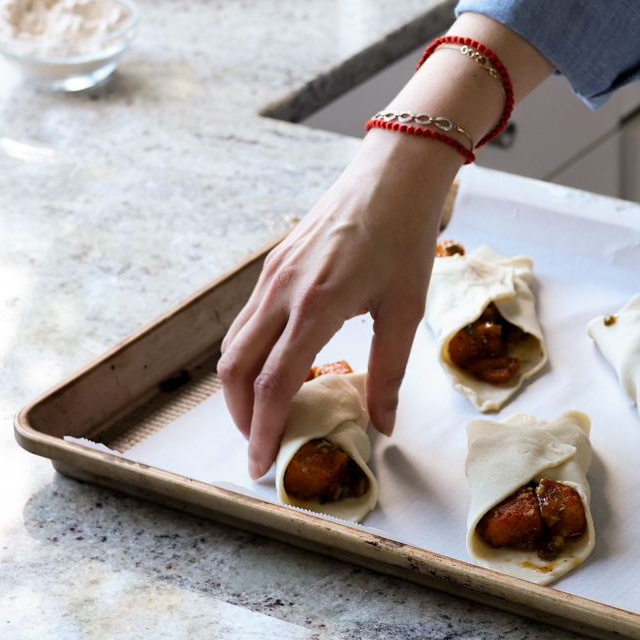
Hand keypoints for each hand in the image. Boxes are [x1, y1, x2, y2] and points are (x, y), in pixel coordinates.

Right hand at [218, 131, 459, 477]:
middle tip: (263, 447)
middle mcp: (282, 291)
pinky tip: (276, 372)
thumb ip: (390, 373)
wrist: (392, 174)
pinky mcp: (273, 268)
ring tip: (267, 418)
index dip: (265, 430)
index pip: (275, 383)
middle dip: (242, 416)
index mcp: (317, 304)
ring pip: (233, 345)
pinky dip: (250, 357)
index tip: (262, 465)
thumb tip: (384, 425)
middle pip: (235, 369)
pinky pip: (246, 322)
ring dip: (241, 388)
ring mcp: (271, 277)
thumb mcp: (405, 310)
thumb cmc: (405, 237)